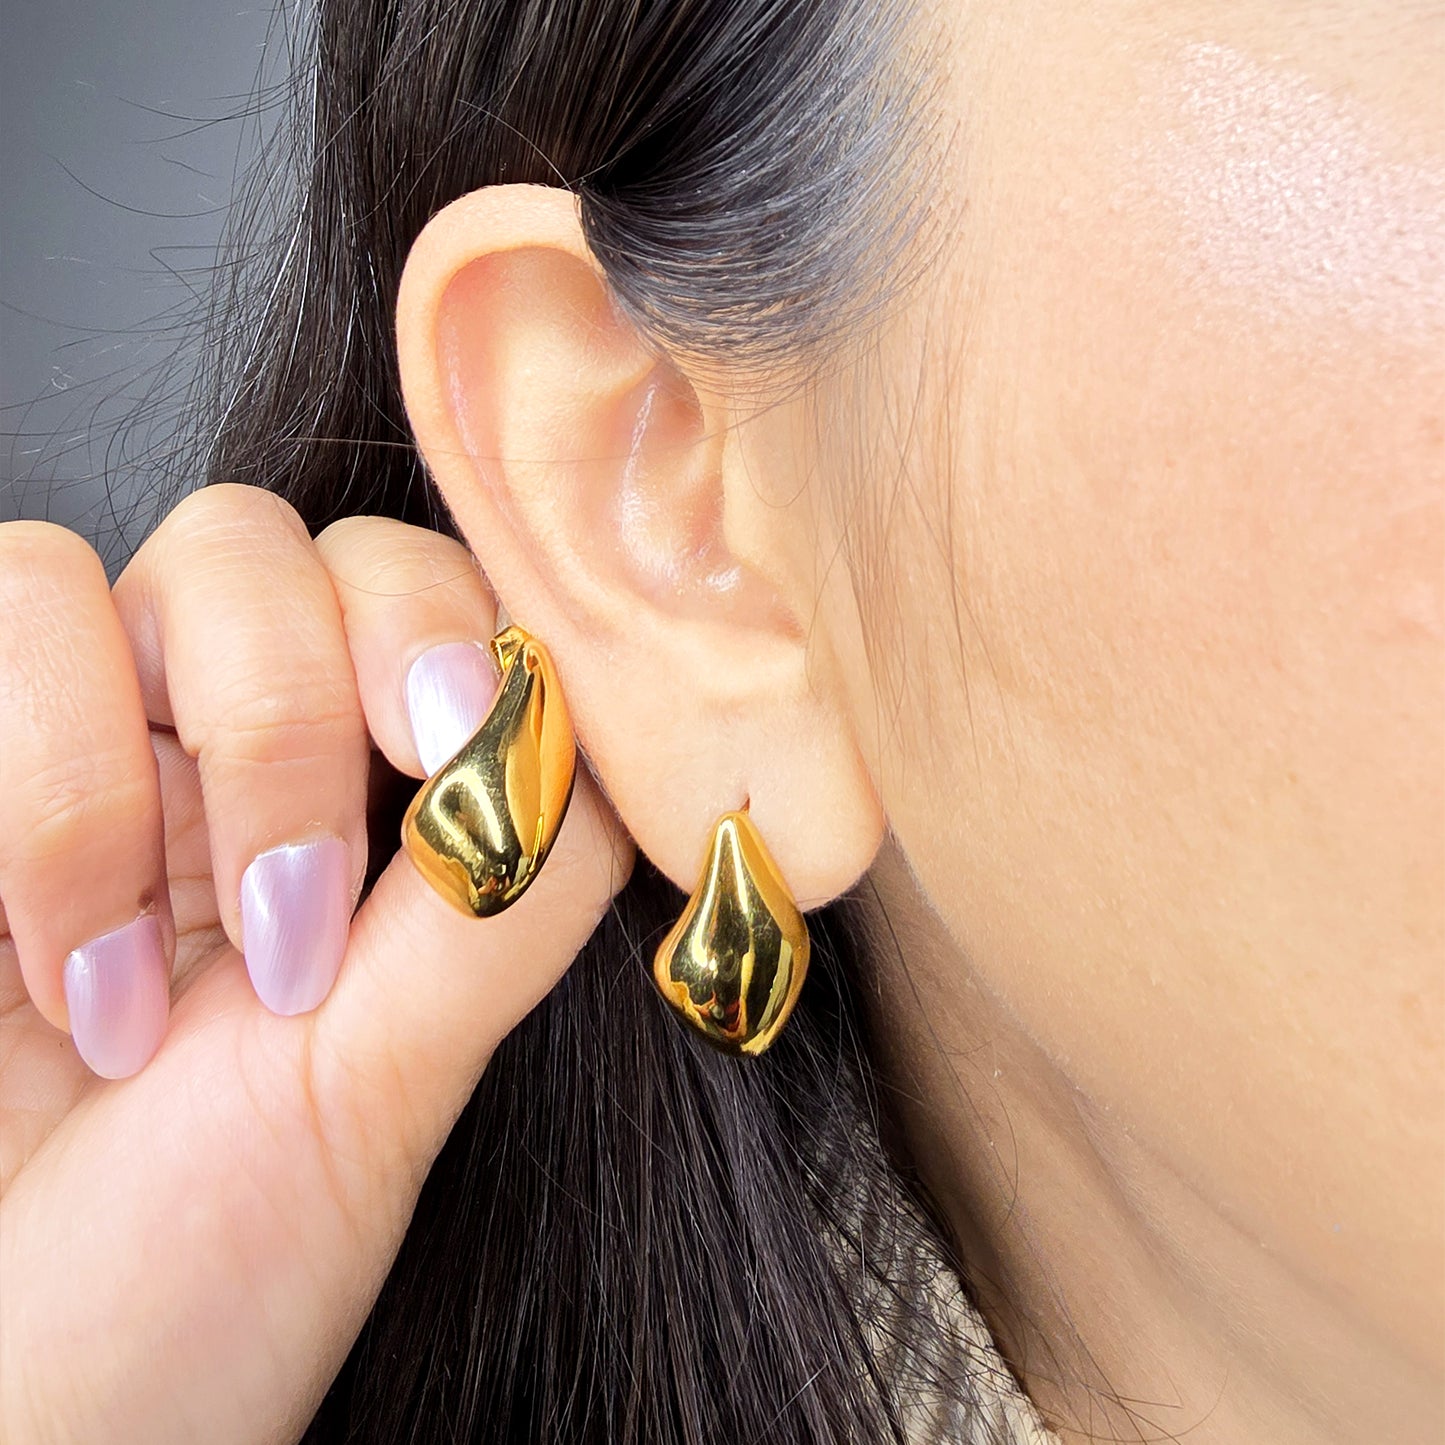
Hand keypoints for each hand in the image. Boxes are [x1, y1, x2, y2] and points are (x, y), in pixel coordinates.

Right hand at [0, 485, 630, 1444]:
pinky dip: (39, 789)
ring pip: (152, 565)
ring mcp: (104, 751)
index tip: (456, 743)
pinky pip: (7, 610)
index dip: (463, 625)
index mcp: (382, 817)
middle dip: (301, 709)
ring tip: (153, 999)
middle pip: (304, 549)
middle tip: (298, 909)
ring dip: (154, 779)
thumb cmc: (207, 1273)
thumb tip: (602, 725)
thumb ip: (510, 883)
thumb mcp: (398, 1075)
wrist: (22, 1406)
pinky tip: (58, 980)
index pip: (452, 602)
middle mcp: (247, 759)